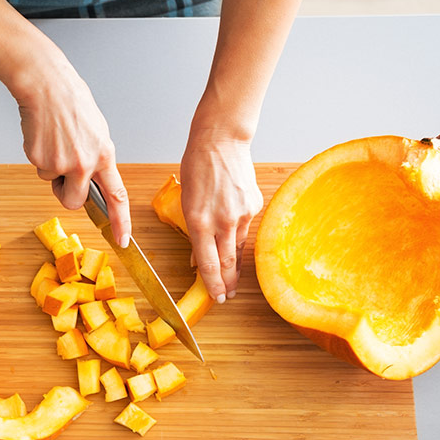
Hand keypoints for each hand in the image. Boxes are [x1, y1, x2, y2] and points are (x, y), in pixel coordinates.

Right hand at [15, 56, 130, 246]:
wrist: (46, 86)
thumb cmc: (71, 103)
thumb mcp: (97, 131)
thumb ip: (97, 157)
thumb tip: (92, 177)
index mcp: (104, 155)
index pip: (117, 196)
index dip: (121, 221)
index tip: (122, 240)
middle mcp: (84, 163)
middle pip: (74, 201)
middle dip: (67, 194)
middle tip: (63, 174)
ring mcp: (61, 163)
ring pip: (53, 183)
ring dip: (51, 169)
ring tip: (55, 140)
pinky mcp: (40, 159)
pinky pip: (39, 169)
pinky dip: (39, 156)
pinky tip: (43, 136)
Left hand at [179, 126, 262, 302]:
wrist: (221, 141)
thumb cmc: (197, 167)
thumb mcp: (186, 201)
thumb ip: (194, 230)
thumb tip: (198, 255)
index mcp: (199, 221)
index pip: (208, 264)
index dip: (213, 284)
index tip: (217, 298)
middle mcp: (222, 221)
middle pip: (227, 262)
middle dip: (227, 283)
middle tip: (228, 296)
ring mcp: (241, 214)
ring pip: (237, 246)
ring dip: (234, 263)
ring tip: (232, 278)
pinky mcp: (254, 206)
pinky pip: (244, 227)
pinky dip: (237, 235)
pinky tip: (233, 236)